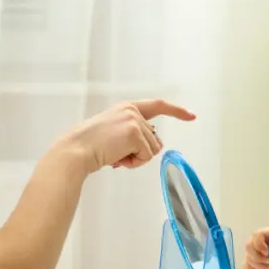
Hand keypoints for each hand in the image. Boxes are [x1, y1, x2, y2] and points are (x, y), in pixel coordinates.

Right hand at [59, 99, 195, 173]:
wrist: (77, 150)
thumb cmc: (90, 145)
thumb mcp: (115, 132)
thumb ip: (135, 133)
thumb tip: (156, 145)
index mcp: (127, 107)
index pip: (158, 105)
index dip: (176, 111)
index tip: (191, 116)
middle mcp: (133, 110)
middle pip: (155, 138)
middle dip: (140, 152)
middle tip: (117, 154)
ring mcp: (134, 120)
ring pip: (153, 149)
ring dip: (136, 158)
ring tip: (115, 155)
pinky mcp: (135, 133)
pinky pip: (146, 156)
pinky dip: (134, 163)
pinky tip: (117, 158)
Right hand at [243, 226, 268, 268]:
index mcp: (267, 233)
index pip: (256, 235)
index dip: (259, 245)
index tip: (268, 253)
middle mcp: (258, 240)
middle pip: (248, 247)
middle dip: (258, 257)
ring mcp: (254, 250)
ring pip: (248, 258)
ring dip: (260, 265)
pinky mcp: (254, 259)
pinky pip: (246, 265)